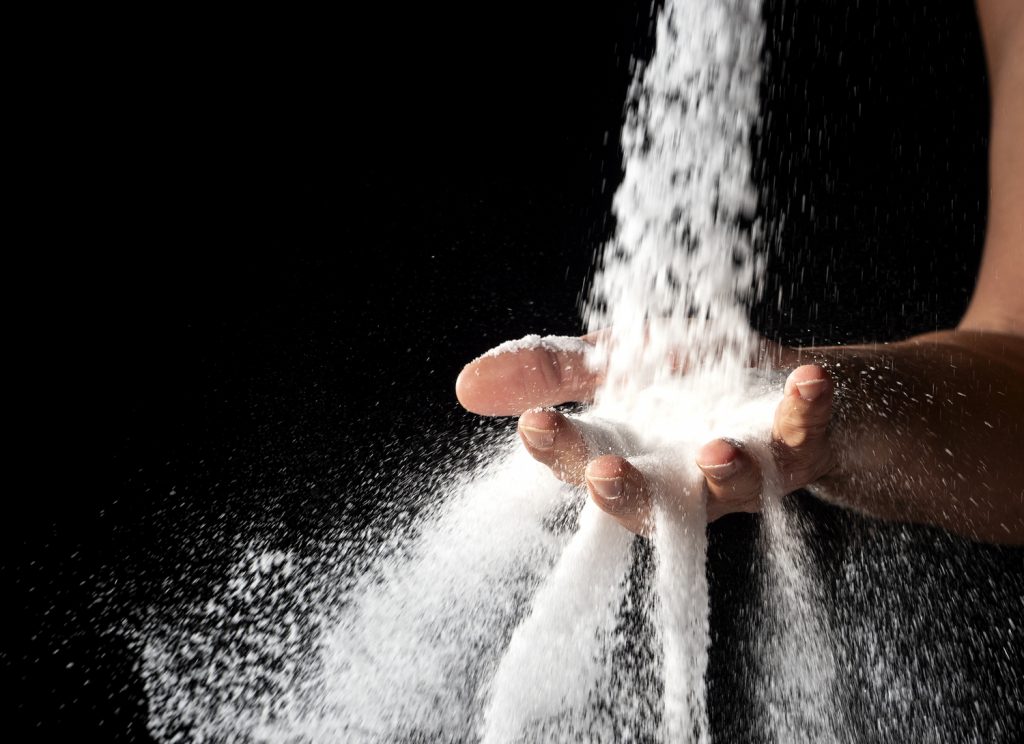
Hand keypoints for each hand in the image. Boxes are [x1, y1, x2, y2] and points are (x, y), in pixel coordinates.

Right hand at [456, 335, 837, 532]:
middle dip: (626, 494)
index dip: (558, 451)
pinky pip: (808, 435)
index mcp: (634, 454)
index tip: (534, 425)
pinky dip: (809, 409)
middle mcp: (685, 476)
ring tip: (715, 452)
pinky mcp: (801, 446)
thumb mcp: (618, 358)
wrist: (790, 387)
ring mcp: (747, 469)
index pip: (584, 462)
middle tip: (603, 475)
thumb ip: (552, 370)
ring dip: (725, 474)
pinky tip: (810, 382)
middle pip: (651, 501)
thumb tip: (465, 387)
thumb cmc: (699, 380)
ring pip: (732, 488)